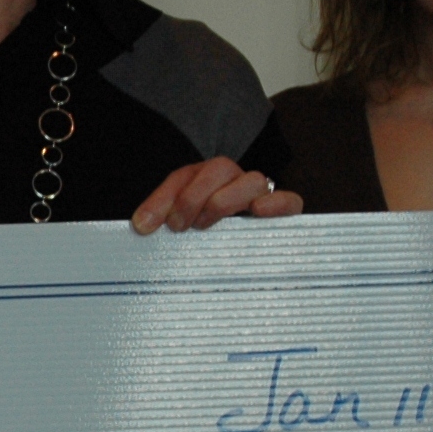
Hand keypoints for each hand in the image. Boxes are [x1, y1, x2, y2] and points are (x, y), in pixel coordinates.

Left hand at [131, 158, 303, 233]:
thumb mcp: (178, 226)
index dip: (164, 197)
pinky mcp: (285, 214)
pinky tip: (258, 211)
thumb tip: (142, 226)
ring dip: (224, 200)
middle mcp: (235, 182)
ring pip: (253, 180)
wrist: (243, 263)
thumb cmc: (205, 238)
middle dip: (192, 196)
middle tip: (178, 226)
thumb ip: (160, 220)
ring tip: (205, 225)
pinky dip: (276, 203)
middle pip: (220, 168)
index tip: (147, 225)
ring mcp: (262, 195)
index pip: (185, 176)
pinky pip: (290, 201)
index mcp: (206, 181)